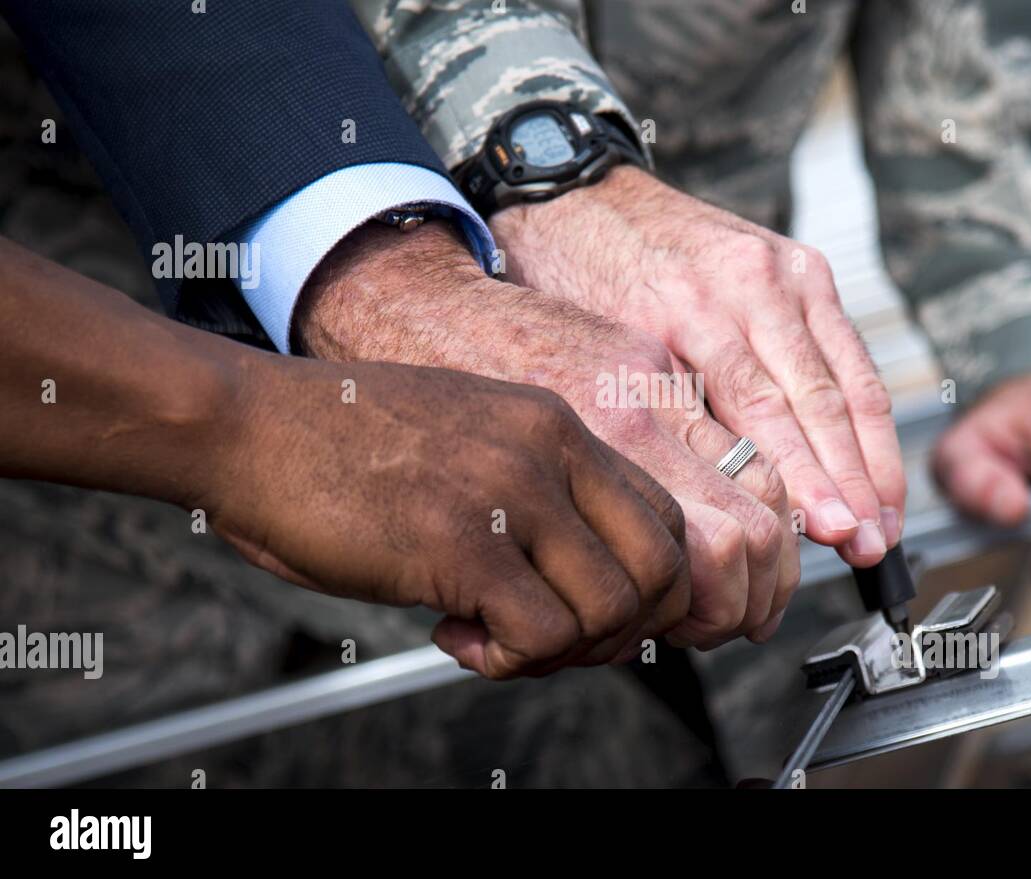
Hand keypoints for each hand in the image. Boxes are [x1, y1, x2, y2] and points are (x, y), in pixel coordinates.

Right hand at [212, 356, 690, 678]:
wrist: (245, 424)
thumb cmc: (342, 443)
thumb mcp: (467, 441)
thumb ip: (533, 490)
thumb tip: (581, 577)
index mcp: (555, 425)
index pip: (664, 519)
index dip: (641, 588)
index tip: (577, 608)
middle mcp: (549, 450)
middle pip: (663, 569)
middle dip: (622, 630)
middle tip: (549, 639)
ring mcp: (511, 493)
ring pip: (613, 610)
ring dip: (559, 651)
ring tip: (488, 636)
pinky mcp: (460, 543)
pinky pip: (542, 635)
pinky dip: (509, 661)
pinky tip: (452, 634)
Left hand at [490, 166, 905, 566]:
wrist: (583, 193)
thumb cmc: (579, 276)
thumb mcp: (604, 351)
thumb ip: (667, 414)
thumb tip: (724, 501)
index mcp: (690, 308)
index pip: (763, 408)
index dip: (804, 478)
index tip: (831, 532)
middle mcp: (748, 284)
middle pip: (816, 399)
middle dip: (850, 482)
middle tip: (869, 546)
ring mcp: (785, 270)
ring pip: (846, 378)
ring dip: (872, 459)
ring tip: (886, 523)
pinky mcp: (804, 266)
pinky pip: (849, 349)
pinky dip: (868, 412)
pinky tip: (879, 464)